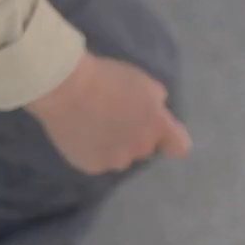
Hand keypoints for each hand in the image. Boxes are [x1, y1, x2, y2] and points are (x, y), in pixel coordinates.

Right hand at [27, 52, 190, 174]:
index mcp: (156, 126)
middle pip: (144, 148)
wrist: (65, 88)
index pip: (179, 147)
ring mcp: (114, 161)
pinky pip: (97, 160)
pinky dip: (91, 150)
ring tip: (94, 125)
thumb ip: (156, 102)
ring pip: (119, 157)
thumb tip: (157, 111)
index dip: (171, 140)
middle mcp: (139, 149)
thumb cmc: (107, 78)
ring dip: (113, 146)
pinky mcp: (91, 166)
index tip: (160, 133)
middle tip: (115, 117)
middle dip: (135, 136)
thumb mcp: (143, 82)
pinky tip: (80, 133)